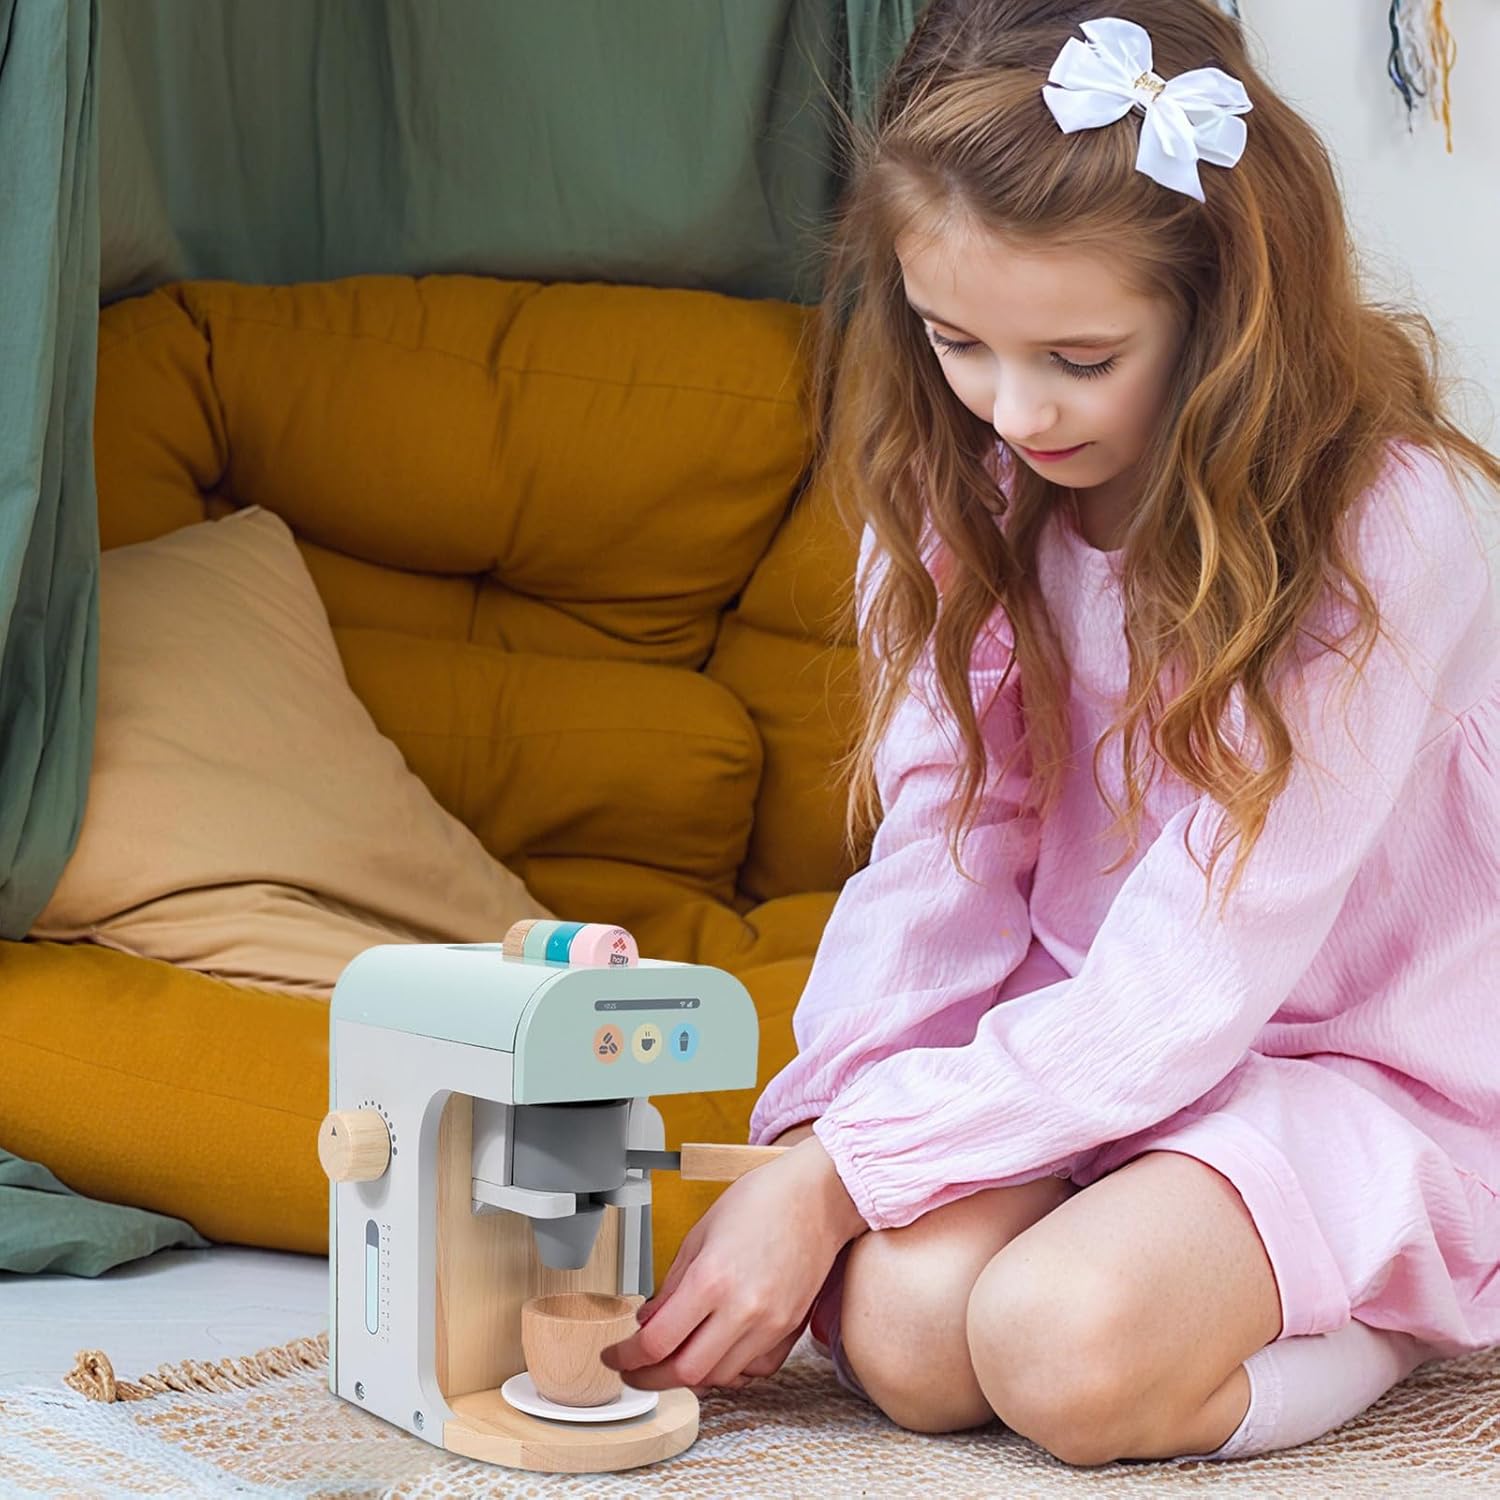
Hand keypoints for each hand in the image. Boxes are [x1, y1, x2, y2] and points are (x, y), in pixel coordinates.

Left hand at [602, 1135, 863, 1392]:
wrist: (819, 1196)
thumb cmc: (763, 1200)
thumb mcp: (701, 1232)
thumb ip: (672, 1283)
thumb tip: (649, 1321)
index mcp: (712, 1279)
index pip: (657, 1342)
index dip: (627, 1357)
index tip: (615, 1356)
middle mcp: (743, 1309)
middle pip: (685, 1373)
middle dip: (650, 1377)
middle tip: (634, 1369)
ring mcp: (771, 1324)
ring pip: (720, 1378)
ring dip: (689, 1376)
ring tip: (672, 1358)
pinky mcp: (791, 1330)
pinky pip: (754, 1371)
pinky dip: (730, 1371)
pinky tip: (716, 1353)